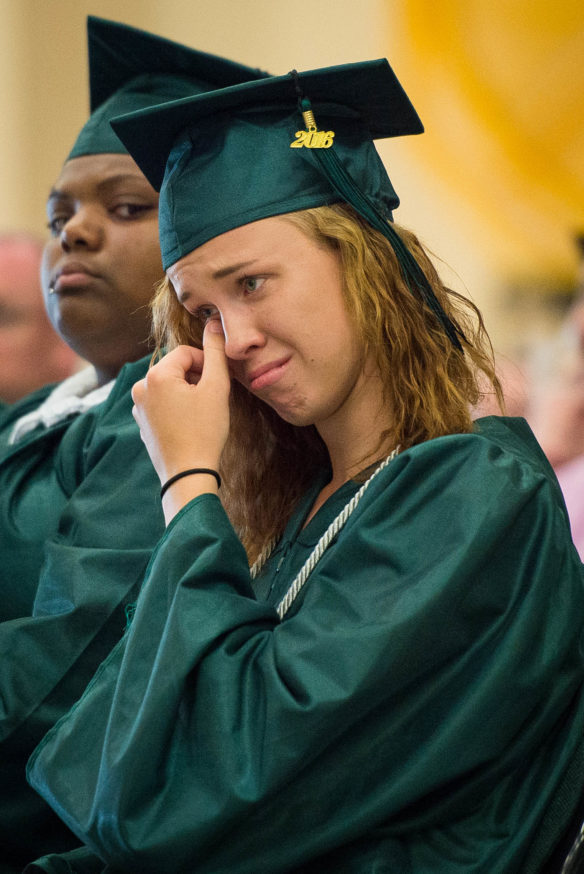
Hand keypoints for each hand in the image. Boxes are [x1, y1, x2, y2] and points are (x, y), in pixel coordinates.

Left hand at [132, 321, 230, 489]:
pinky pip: (162, 404)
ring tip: (200, 415)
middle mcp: (140, 387)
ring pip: (170, 386)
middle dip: (196, 379)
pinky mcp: (141, 422)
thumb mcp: (217, 388)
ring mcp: (138, 406)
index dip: (207, 365)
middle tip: (211, 401)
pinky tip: (188, 426)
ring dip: (187, 393)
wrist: (187, 474)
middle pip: (176, 369)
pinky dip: (176, 408)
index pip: (187, 353)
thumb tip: (215, 322)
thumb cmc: (204, 431)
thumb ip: (216, 352)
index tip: (218, 385)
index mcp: (156, 375)